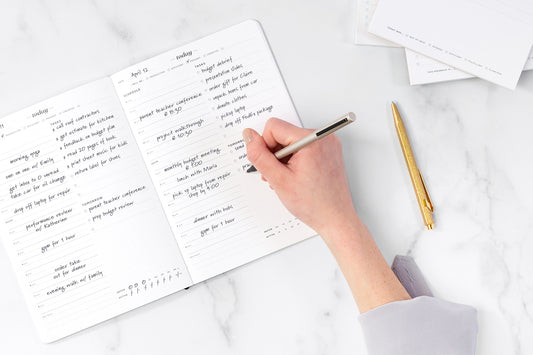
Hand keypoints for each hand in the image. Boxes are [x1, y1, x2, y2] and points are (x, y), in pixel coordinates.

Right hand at [243, 118, 357, 238]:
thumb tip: (249, 136)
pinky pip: (303, 148)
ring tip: (288, 178)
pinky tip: (296, 176)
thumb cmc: (314, 204)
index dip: (265, 147)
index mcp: (312, 140)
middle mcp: (323, 137)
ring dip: (284, 159)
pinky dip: (295, 161)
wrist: (336, 219)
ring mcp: (328, 144)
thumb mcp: (279, 180)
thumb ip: (259, 155)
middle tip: (280, 175)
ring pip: (291, 142)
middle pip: (283, 133)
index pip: (273, 127)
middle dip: (275, 155)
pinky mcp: (328, 151)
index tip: (272, 165)